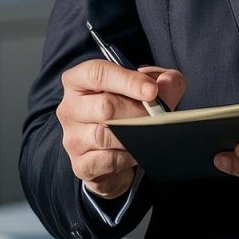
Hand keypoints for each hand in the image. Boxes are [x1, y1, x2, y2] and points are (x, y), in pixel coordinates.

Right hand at [57, 59, 185, 200]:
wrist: (116, 152)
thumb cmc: (127, 110)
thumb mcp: (146, 88)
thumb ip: (162, 80)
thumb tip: (169, 82)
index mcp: (78, 80)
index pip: (97, 73)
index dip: (127, 80)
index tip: (152, 90)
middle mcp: (70, 108)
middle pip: (105, 106)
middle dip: (138, 111)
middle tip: (158, 115)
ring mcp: (72, 138)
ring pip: (107, 136)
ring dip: (135, 134)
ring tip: (148, 132)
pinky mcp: (81, 165)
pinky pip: (110, 160)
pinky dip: (129, 156)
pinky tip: (135, 150)